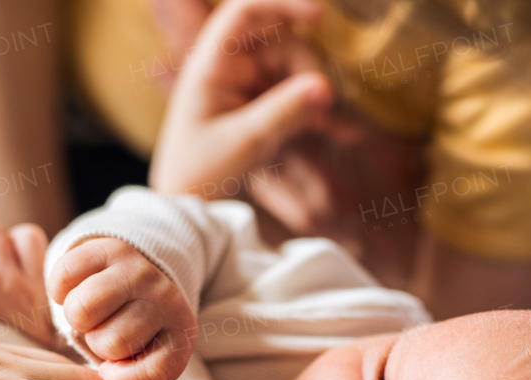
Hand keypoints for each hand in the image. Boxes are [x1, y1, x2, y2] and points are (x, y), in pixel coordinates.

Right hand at [48, 237, 197, 379]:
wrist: (135, 277)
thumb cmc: (136, 332)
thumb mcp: (147, 362)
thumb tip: (108, 374)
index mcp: (182, 331)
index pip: (156, 372)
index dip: (127, 379)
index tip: (120, 367)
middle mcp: (166, 297)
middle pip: (112, 342)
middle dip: (99, 343)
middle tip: (106, 331)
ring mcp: (137, 269)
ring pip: (82, 310)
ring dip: (78, 319)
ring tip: (92, 313)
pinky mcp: (106, 247)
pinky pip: (63, 277)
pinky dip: (60, 291)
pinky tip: (77, 290)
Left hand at [149, 0, 332, 199]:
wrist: (187, 207)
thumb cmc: (200, 173)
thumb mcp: (244, 142)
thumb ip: (284, 111)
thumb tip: (325, 86)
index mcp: (211, 64)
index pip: (246, 12)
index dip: (283, 4)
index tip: (320, 16)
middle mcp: (231, 68)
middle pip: (283, 44)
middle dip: (309, 70)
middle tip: (325, 108)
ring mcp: (249, 88)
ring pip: (296, 72)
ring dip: (319, 97)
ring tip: (338, 130)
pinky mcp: (263, 109)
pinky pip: (297, 100)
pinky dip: (318, 115)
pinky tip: (343, 133)